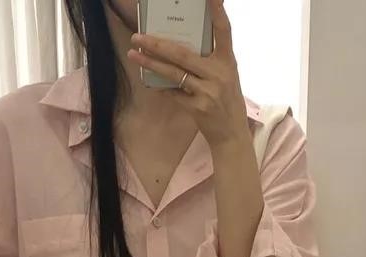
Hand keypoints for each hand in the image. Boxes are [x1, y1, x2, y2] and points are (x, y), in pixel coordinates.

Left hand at [127, 0, 249, 150]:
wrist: (231, 135)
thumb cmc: (227, 102)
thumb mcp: (226, 76)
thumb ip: (209, 61)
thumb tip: (179, 48)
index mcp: (228, 62)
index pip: (223, 31)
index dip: (217, 11)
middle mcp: (219, 74)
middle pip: (183, 54)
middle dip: (157, 44)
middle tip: (138, 36)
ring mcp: (208, 92)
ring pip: (173, 73)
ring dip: (150, 64)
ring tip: (134, 55)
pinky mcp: (198, 108)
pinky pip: (173, 93)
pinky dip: (161, 87)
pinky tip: (151, 82)